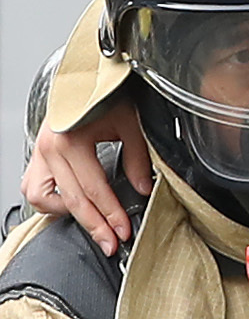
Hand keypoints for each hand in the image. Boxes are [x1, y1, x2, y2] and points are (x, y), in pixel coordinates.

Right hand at [21, 101, 151, 255]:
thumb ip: (137, 158)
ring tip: (93, 222)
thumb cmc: (102, 94)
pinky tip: (72, 207)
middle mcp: (50, 148)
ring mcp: (39, 154)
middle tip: (112, 242)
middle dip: (95, 226)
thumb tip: (143, 188)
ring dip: (68, 214)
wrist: (83, 76)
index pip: (94, 189)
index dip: (111, 214)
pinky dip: (50, 202)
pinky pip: (34, 190)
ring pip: (45, 199)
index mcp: (70, 139)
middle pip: (73, 200)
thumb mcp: (128, 122)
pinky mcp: (37, 158)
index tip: (123, 231)